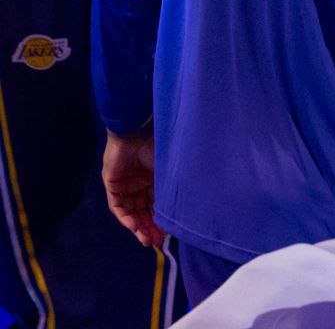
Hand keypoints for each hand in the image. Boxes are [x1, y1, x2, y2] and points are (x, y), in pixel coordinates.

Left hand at [102, 129, 164, 247]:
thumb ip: (170, 192)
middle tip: (155, 243)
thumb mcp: (168, 174)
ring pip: (131, 211)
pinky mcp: (112, 183)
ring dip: (138, 226)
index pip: (156, 205)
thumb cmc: (159, 148)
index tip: (167, 236)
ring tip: (146, 239)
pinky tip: (134, 226)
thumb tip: (181, 213)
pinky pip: (117, 205)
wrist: (138, 132)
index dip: (160, 221)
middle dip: (149, 228)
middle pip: (143, 211)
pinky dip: (125, 217)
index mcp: (154, 179)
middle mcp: (139, 183)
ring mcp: (125, 184)